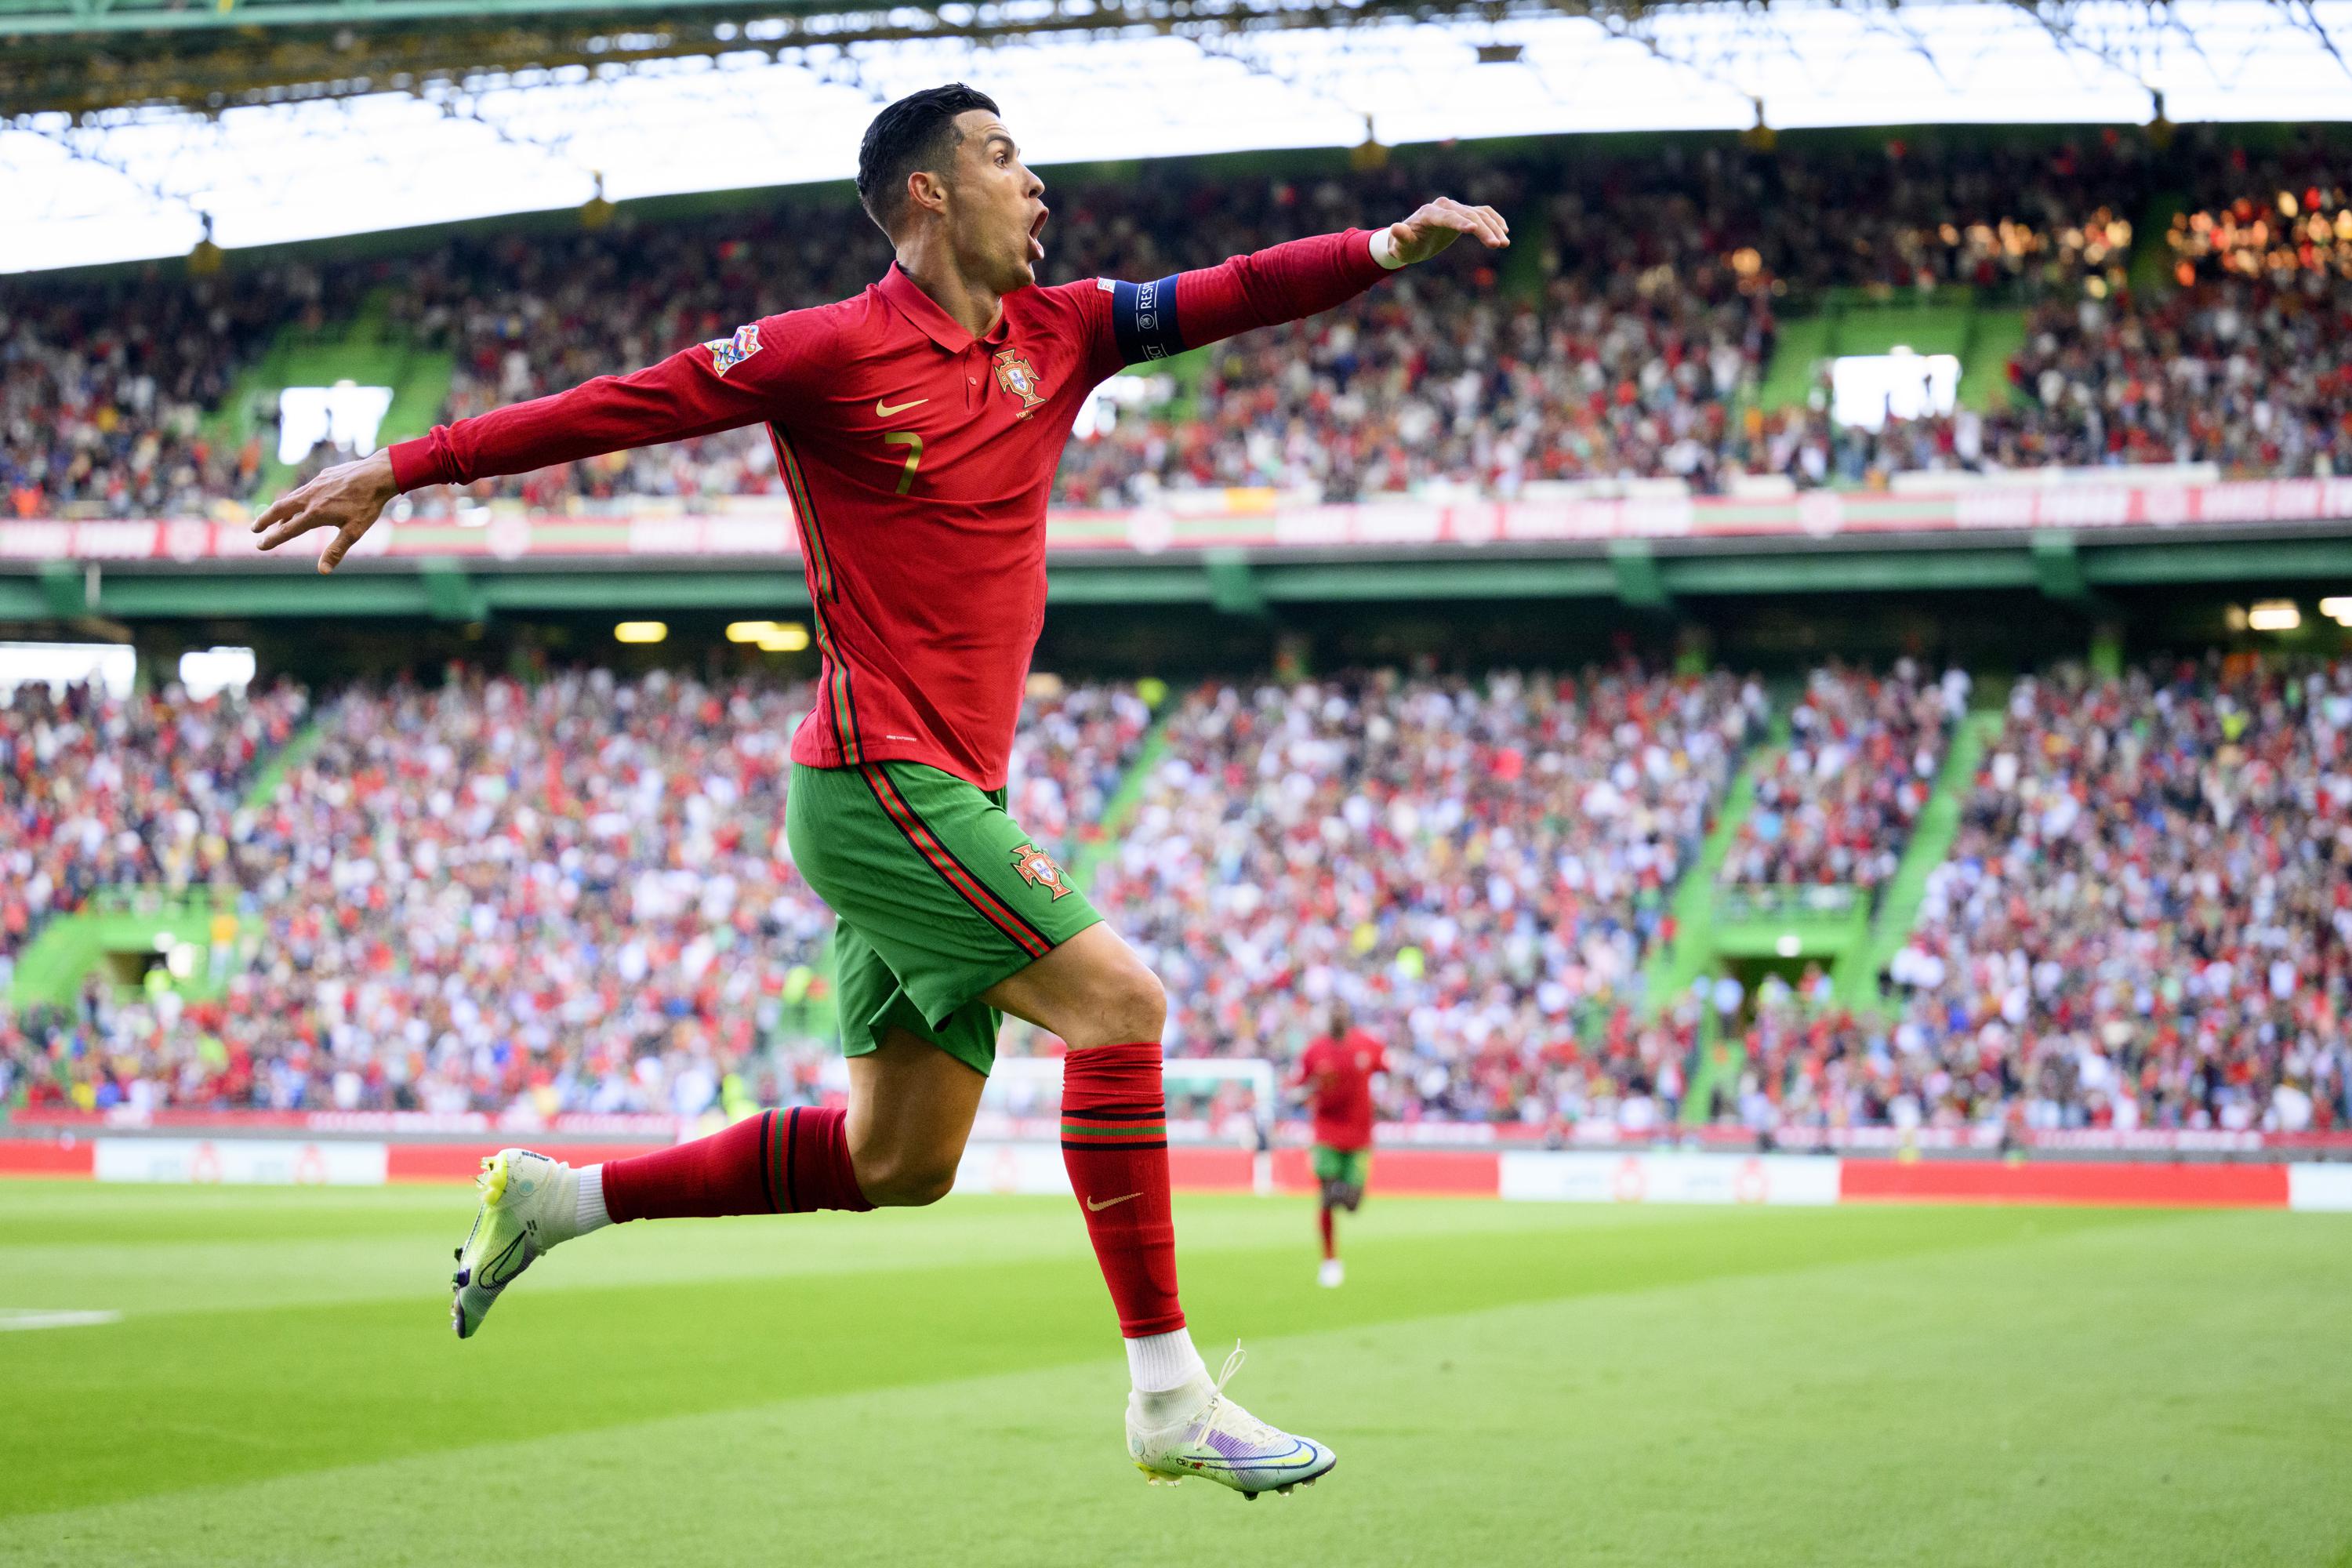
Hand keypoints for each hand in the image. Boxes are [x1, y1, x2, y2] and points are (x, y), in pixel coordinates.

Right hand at [250, 450, 398, 573]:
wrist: (377, 475)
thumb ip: (336, 550)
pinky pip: (304, 490)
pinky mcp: (322, 476)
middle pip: (280, 509)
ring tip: (274, 519)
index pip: (288, 530)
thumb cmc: (367, 505)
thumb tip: (322, 571)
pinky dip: (295, 499)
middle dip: (264, 520)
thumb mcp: (354, 531)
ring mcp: (315, 485)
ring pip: (291, 498)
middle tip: (254, 529)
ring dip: (279, 510)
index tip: (260, 545)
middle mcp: (310, 498)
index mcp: (315, 514)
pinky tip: (300, 503)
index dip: (272, 539)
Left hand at [1385, 197, 1510, 264]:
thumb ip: (1400, 238)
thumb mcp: (1400, 247)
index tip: (1473, 230)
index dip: (1460, 223)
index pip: (1447, 217)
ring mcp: (1455, 208)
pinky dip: (1494, 220)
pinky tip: (1504, 231)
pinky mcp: (1463, 213)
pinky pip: (1483, 213)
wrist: (1409, 240)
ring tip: (1505, 244)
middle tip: (1497, 245)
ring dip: (1494, 227)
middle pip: (1468, 215)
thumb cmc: (1404, 246)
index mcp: (1429, 214)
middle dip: (1484, 230)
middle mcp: (1444, 206)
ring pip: (1479, 214)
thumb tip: (1395, 227)